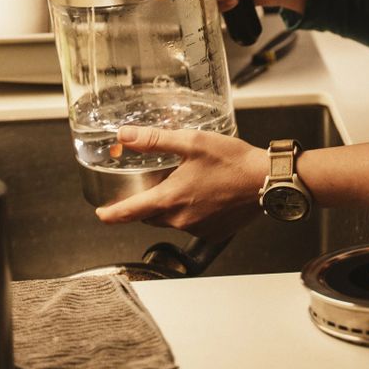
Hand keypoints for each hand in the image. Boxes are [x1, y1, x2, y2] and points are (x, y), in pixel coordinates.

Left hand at [95, 125, 268, 241]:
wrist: (266, 180)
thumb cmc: (233, 161)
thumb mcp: (190, 142)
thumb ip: (155, 140)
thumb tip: (126, 136)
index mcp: (170, 199)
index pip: (129, 213)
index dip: (111, 214)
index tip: (101, 214)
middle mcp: (180, 220)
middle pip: (150, 215)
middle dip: (144, 203)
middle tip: (148, 184)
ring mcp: (197, 229)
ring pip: (171, 219)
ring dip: (169, 205)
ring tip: (180, 182)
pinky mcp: (213, 232)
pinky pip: (191, 224)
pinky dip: (189, 211)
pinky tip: (202, 192)